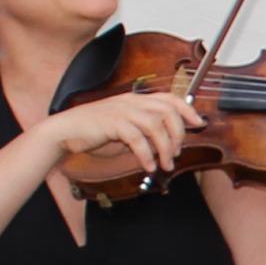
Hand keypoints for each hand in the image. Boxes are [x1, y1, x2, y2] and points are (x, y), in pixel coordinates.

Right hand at [50, 86, 204, 181]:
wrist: (67, 131)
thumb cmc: (95, 131)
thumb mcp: (125, 127)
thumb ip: (144, 130)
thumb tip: (167, 142)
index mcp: (136, 100)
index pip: (169, 98)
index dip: (187, 110)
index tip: (199, 124)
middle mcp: (132, 101)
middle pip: (167, 112)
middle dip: (178, 135)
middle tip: (176, 154)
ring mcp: (122, 110)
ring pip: (155, 125)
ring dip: (164, 148)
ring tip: (165, 164)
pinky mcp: (112, 123)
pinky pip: (137, 138)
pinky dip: (146, 155)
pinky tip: (148, 166)